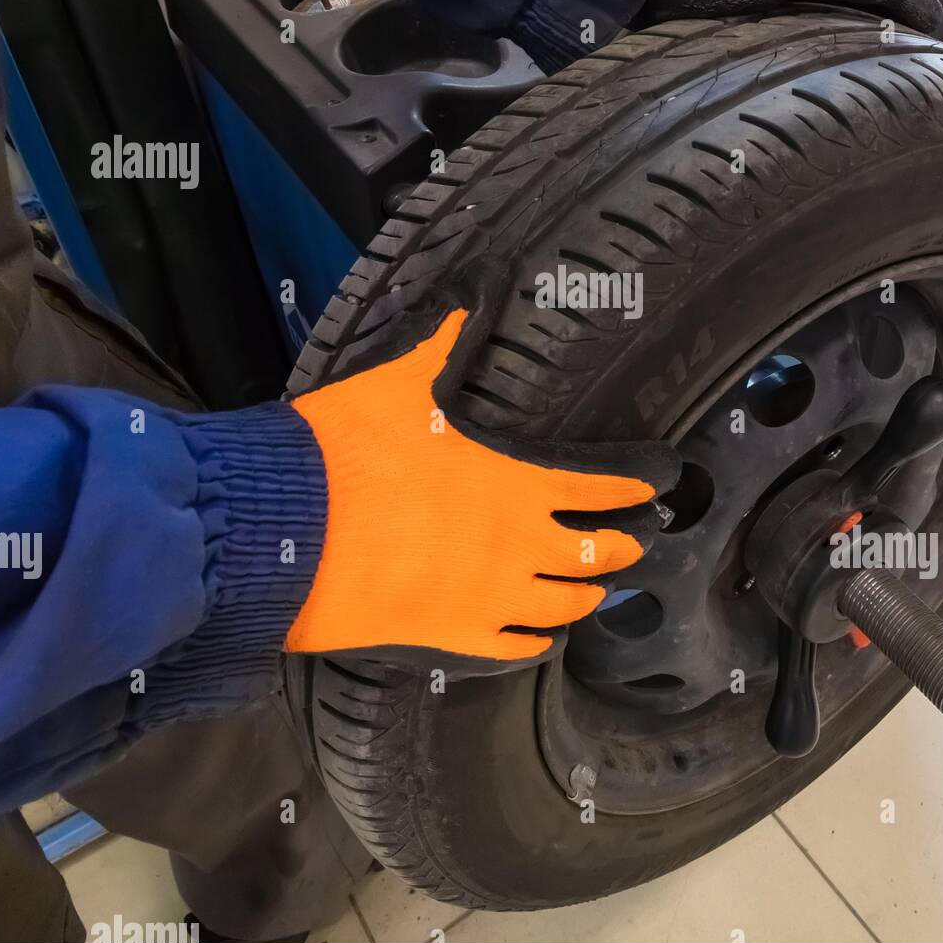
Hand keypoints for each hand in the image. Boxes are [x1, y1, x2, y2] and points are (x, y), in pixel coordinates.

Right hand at [285, 286, 677, 665]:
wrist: (285, 531)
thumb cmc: (348, 451)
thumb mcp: (401, 382)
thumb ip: (445, 342)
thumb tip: (472, 293)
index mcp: (515, 484)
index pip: (597, 488)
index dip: (634, 486)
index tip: (657, 486)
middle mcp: (516, 547)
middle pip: (594, 554)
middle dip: (623, 547)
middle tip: (638, 543)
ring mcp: (487, 600)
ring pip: (563, 608)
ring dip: (586, 596)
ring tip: (597, 590)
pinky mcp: (450, 638)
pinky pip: (514, 650)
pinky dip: (537, 643)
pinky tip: (543, 640)